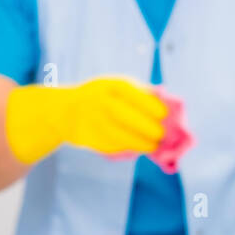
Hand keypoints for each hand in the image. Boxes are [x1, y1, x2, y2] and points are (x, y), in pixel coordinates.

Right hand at [4, 75, 166, 164]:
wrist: (64, 111)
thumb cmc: (101, 97)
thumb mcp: (116, 87)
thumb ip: (141, 93)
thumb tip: (170, 105)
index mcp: (110, 85)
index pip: (135, 95)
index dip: (153, 107)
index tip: (166, 116)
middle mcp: (99, 101)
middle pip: (127, 117)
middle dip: (148, 128)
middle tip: (162, 135)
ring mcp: (92, 121)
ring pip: (120, 136)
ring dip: (140, 143)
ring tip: (152, 146)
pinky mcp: (88, 139)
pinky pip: (112, 146)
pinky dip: (126, 148)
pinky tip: (136, 148)